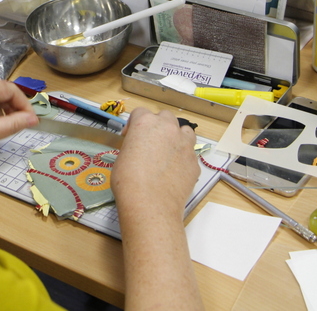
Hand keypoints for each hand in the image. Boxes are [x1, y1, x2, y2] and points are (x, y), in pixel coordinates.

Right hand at [111, 107, 203, 309]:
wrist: (150, 204)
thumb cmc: (128, 181)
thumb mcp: (122, 158)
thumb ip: (133, 146)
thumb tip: (139, 150)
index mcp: (145, 123)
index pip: (140, 113)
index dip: (133, 124)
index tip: (129, 137)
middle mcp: (168, 128)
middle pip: (165, 116)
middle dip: (158, 126)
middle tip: (150, 142)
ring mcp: (185, 144)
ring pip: (184, 130)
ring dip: (176, 136)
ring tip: (168, 152)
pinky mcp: (194, 161)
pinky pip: (190, 153)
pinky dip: (183, 157)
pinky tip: (175, 171)